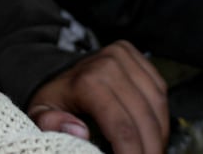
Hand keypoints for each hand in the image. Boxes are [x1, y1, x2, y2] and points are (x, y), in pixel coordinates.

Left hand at [27, 41, 168, 153]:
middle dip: (150, 149)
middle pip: (144, 119)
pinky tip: (154, 135)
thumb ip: (50, 124)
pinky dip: (162, 117)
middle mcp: (110, 64)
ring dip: (160, 135)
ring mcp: (127, 57)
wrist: (59, 69)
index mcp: (88, 81)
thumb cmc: (54, 98)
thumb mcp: (40, 113)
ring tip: (153, 152)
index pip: (122, 128)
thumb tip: (80, 132)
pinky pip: (161, 91)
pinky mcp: (139, 57)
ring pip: (157, 104)